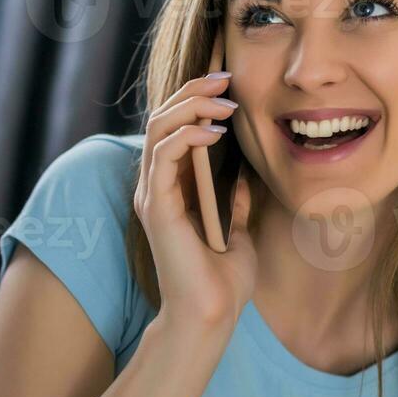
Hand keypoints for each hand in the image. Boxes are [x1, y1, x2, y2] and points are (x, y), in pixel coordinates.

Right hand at [133, 31, 257, 328]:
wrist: (211, 317)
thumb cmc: (222, 282)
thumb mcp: (238, 229)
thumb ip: (234, 199)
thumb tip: (244, 171)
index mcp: (172, 190)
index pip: (175, 129)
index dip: (197, 100)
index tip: (230, 85)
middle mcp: (156, 188)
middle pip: (163, 119)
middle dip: (193, 92)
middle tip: (226, 78)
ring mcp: (153, 196)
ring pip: (158, 130)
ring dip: (191, 108)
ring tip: (224, 102)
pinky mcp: (157, 208)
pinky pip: (162, 157)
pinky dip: (186, 137)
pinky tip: (214, 133)